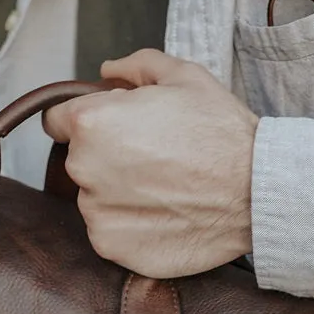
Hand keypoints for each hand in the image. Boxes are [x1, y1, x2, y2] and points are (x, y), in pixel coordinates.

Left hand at [42, 50, 257, 278]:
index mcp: (91, 122)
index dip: (84, 120)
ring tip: (163, 188)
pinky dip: (129, 225)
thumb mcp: (183, 76)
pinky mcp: (110, 246)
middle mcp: (83, 168)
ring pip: (94, 197)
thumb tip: (107, 70)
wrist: (256, 193)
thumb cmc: (221, 134)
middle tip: (152, 157)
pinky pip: (108, 230)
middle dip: (106, 156)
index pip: (56, 120)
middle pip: (79, 160)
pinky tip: (163, 214)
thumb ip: (135, 67)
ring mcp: (95, 212)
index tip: (111, 129)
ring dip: (117, 193)